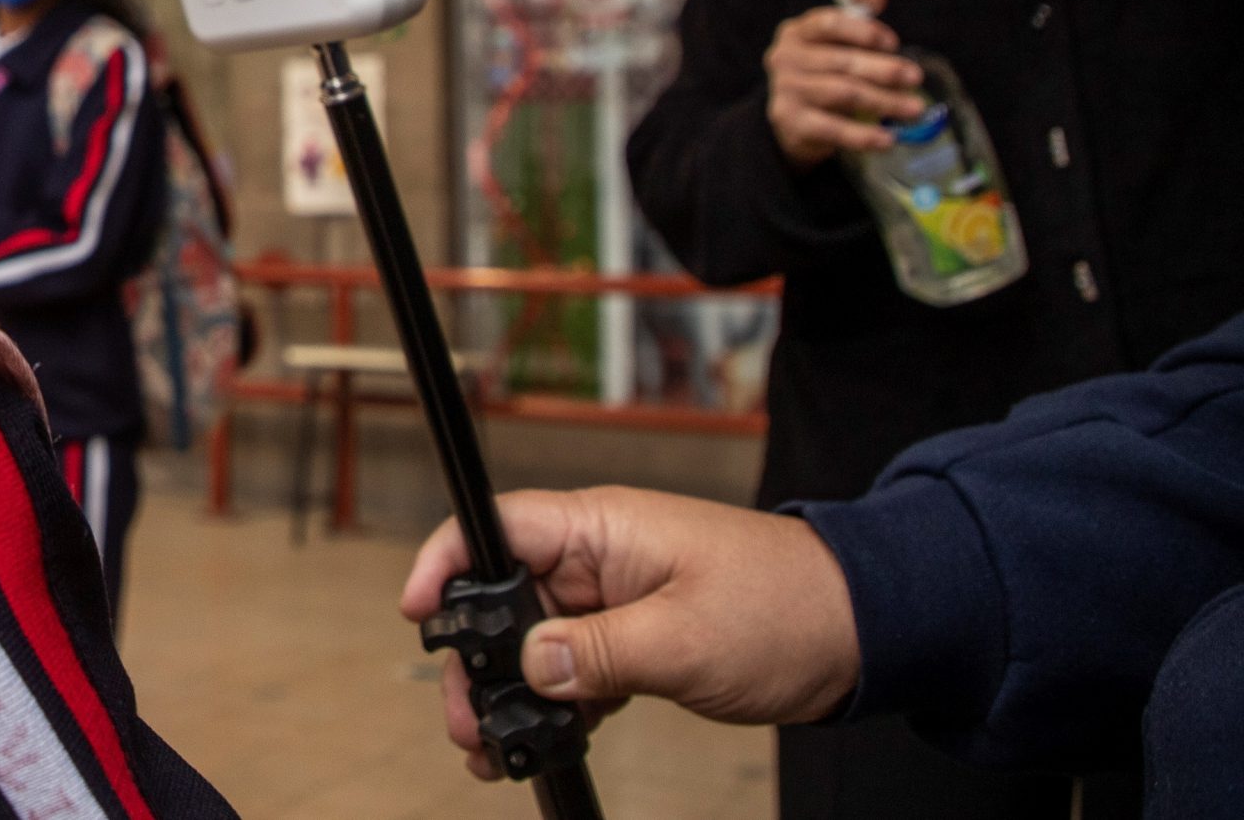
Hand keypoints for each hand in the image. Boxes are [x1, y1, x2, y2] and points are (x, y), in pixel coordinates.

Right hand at [400, 488, 860, 779]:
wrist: (858, 633)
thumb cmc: (784, 609)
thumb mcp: (685, 638)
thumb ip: (599, 651)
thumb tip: (529, 665)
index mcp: (601, 528)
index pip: (496, 527)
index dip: (446, 563)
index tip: (416, 611)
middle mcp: (596, 557)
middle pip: (502, 596)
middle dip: (474, 658)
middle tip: (466, 720)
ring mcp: (613, 599)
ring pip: (531, 640)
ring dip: (508, 692)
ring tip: (492, 747)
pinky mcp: (632, 639)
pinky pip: (570, 667)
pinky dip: (551, 705)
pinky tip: (535, 744)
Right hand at [765, 0, 923, 166]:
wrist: (792, 120)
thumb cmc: (823, 71)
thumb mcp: (838, 41)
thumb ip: (858, 12)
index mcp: (796, 31)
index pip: (828, 23)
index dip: (863, 31)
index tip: (893, 43)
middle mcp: (784, 58)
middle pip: (841, 61)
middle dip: (884, 69)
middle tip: (916, 78)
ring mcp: (785, 90)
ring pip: (842, 93)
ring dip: (883, 102)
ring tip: (914, 108)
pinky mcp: (790, 121)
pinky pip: (832, 129)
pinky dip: (863, 135)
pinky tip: (887, 138)